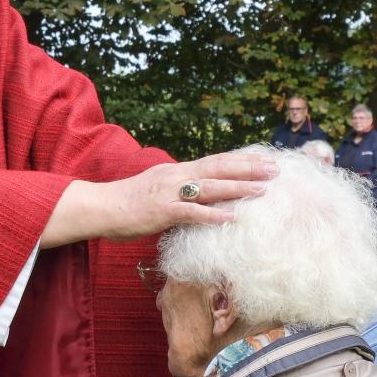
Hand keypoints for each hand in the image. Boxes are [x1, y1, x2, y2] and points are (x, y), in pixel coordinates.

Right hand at [42, 152, 276, 248]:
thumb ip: (180, 190)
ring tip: (263, 189)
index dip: (241, 160)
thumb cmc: (128, 202)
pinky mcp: (162, 211)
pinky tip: (231, 216)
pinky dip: (212, 213)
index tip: (264, 160)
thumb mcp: (157, 189)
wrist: (101, 207)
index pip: (215, 161)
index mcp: (177, 170)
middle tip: (275, 169)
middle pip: (219, 168)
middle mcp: (176, 176)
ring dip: (238, 187)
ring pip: (210, 187)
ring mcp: (169, 192)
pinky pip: (191, 211)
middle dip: (249, 168)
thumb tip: (200, 196)